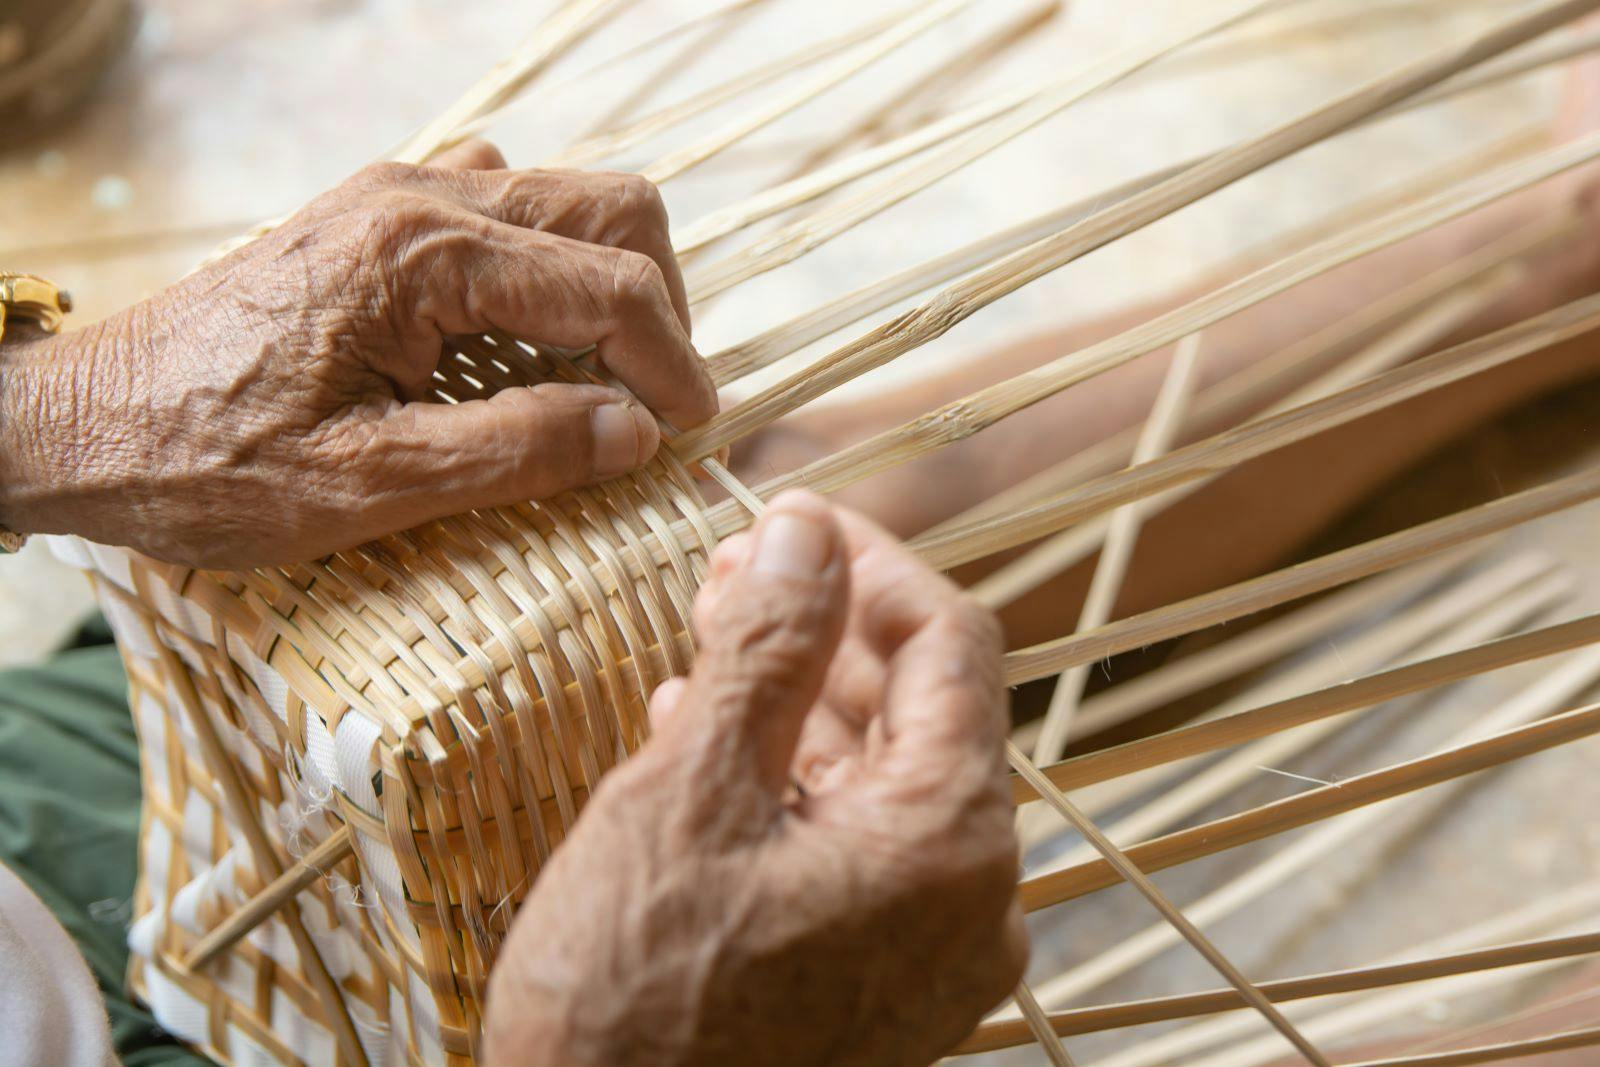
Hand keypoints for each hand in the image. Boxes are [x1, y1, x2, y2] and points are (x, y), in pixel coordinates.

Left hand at [0, 140, 715, 567]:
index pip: (610, 283)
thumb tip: (636, 432)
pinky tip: (525, 347)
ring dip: (611, 286)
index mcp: (423, 256)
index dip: (673, 363)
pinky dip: (551, 272)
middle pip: (612, 207)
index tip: (689, 437)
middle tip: (655, 406)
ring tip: (602, 385)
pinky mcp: (381, 216)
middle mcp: (421, 197)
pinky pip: (509, 209)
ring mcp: (399, 195)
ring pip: (569, 200)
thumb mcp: (365, 486)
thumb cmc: (206, 463)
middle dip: (659, 308)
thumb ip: (515, 452)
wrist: (80, 422)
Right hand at [483, 490, 1024, 1066]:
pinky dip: (793, 788)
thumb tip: (803, 532)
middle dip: (822, 631)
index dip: (870, 562)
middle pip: (918, 710)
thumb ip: (766, 651)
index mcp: (949, 838)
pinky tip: (710, 747)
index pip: (948, 643)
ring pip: (881, 780)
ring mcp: (930, 955)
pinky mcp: (881, 990)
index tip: (788, 517)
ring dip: (798, 705)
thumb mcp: (690, 796)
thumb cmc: (635, 1005)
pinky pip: (856, 852)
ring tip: (706, 647)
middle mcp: (970, 898)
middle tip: (728, 576)